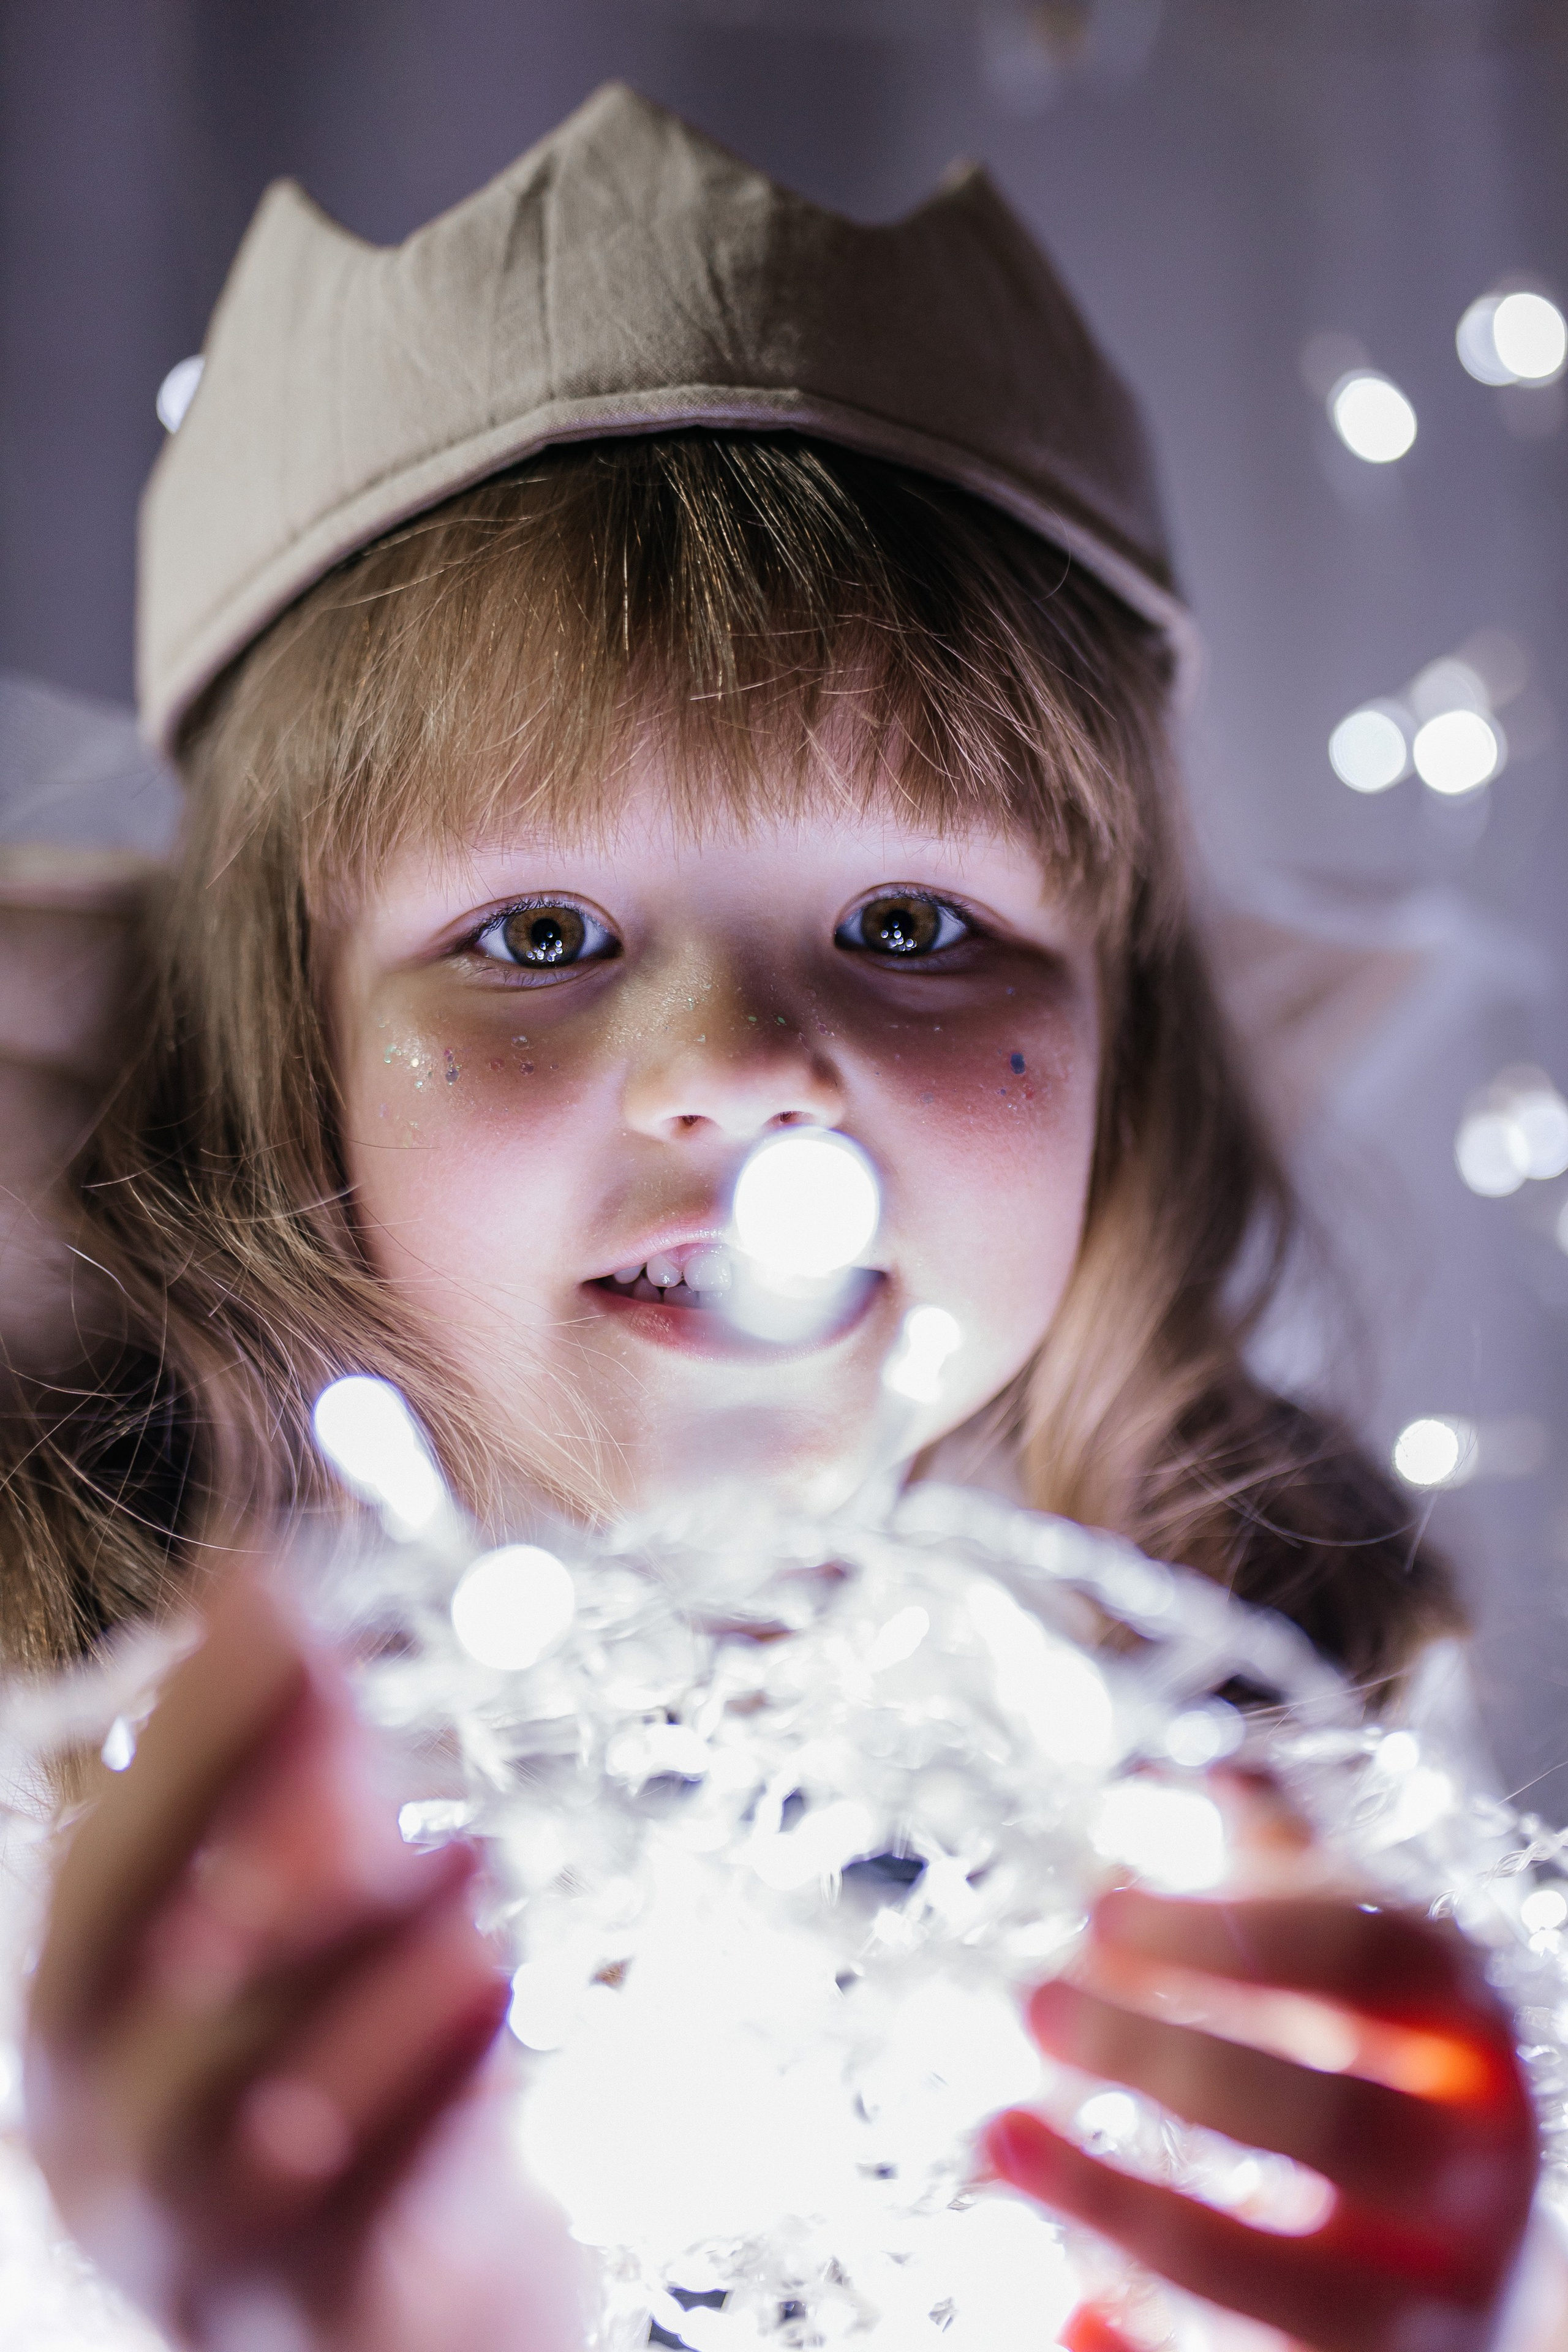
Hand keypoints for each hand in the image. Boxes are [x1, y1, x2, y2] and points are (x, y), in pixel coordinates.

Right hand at [25, 1575, 588, 2351]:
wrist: (433, 2308)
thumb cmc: (373, 2062)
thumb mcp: (336, 1912)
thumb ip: (306, 1776)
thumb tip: (266, 1575)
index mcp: (93, 2007)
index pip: (117, 1857)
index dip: (200, 1726)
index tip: (281, 1593)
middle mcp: (104, 2133)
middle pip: (150, 1988)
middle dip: (261, 1840)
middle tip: (356, 1724)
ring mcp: (200, 2254)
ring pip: (255, 2122)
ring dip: (371, 1985)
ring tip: (476, 1873)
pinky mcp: (320, 2329)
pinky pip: (370, 2232)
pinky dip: (437, 2119)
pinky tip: (511, 2019)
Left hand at [985, 1889, 1539, 2351]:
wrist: (1460, 2263)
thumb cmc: (1370, 2070)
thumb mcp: (1344, 1960)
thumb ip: (1269, 1861)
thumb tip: (1176, 1767)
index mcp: (1465, 2033)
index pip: (1369, 1958)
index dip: (1230, 1930)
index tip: (1095, 1907)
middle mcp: (1476, 2175)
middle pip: (1332, 2117)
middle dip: (1168, 2058)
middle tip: (1032, 2001)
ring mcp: (1434, 2311)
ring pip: (1283, 2286)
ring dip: (1122, 2208)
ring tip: (995, 2134)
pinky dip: (1142, 2350)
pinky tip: (1054, 2300)